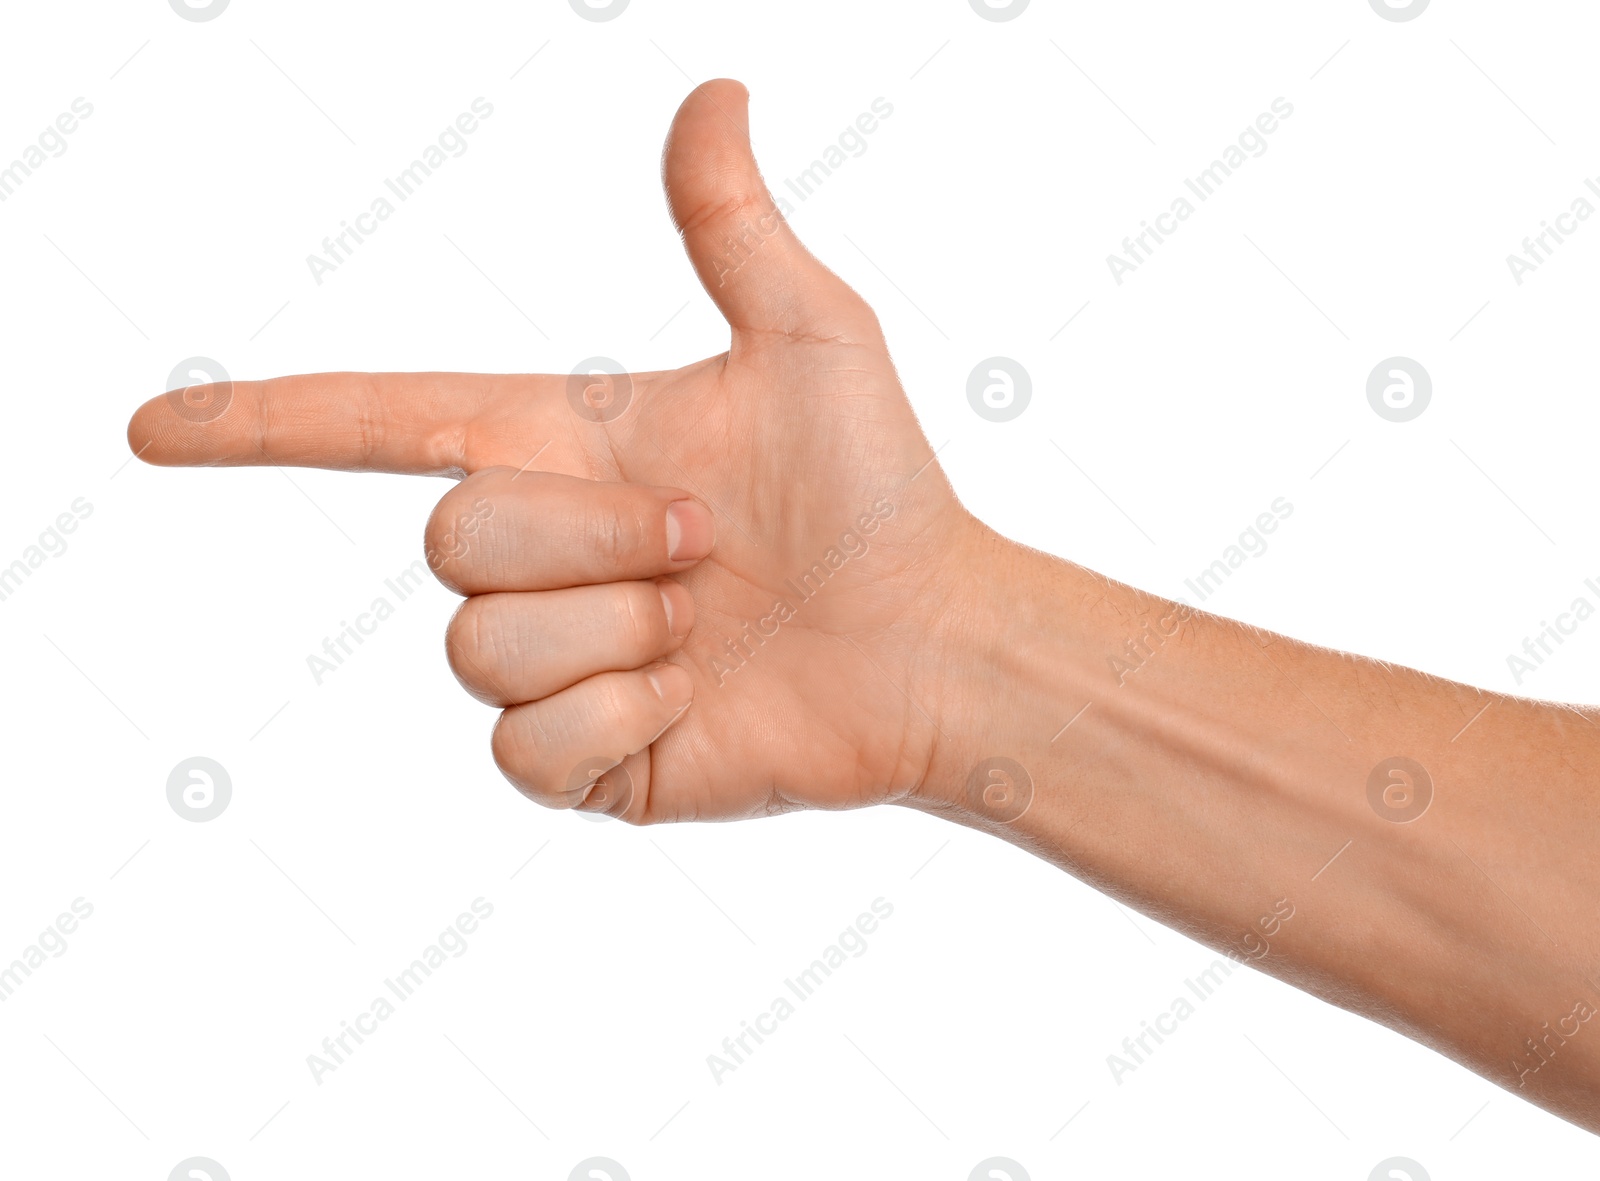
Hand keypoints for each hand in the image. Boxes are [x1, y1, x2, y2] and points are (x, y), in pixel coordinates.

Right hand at [128, 80, 984, 822]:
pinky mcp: (580, 762)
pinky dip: (624, 717)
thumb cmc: (878, 490)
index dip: (264, 425)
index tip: (154, 429)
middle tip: (709, 543)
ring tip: (707, 623)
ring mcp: (552, 663)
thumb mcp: (808, 336)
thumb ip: (730, 225)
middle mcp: (537, 556)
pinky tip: (694, 698)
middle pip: (453, 541)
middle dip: (595, 539)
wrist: (929, 639)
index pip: (380, 427)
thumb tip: (715, 88)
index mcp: (558, 450)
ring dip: (620, 627)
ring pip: (483, 647)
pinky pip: (528, 747)